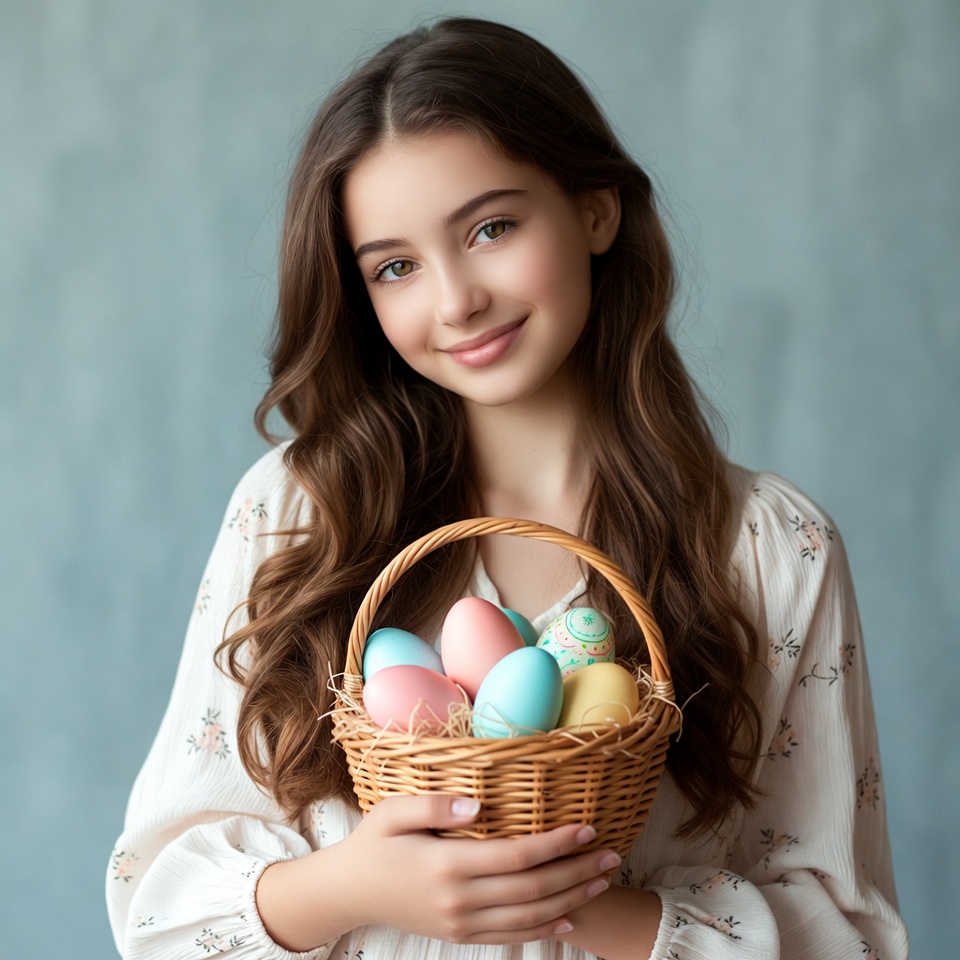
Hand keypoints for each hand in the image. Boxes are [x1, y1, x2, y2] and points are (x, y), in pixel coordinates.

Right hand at [340, 794, 621, 944]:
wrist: (349, 893)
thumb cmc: (373, 843)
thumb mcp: (394, 812)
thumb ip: (435, 805)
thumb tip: (478, 803)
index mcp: (447, 864)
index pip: (517, 855)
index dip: (557, 843)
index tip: (587, 828)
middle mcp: (460, 899)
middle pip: (533, 888)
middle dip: (577, 871)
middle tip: (612, 854)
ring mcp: (462, 923)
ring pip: (530, 915)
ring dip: (571, 898)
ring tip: (601, 880)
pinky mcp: (460, 935)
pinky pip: (512, 936)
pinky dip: (545, 928)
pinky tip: (570, 917)